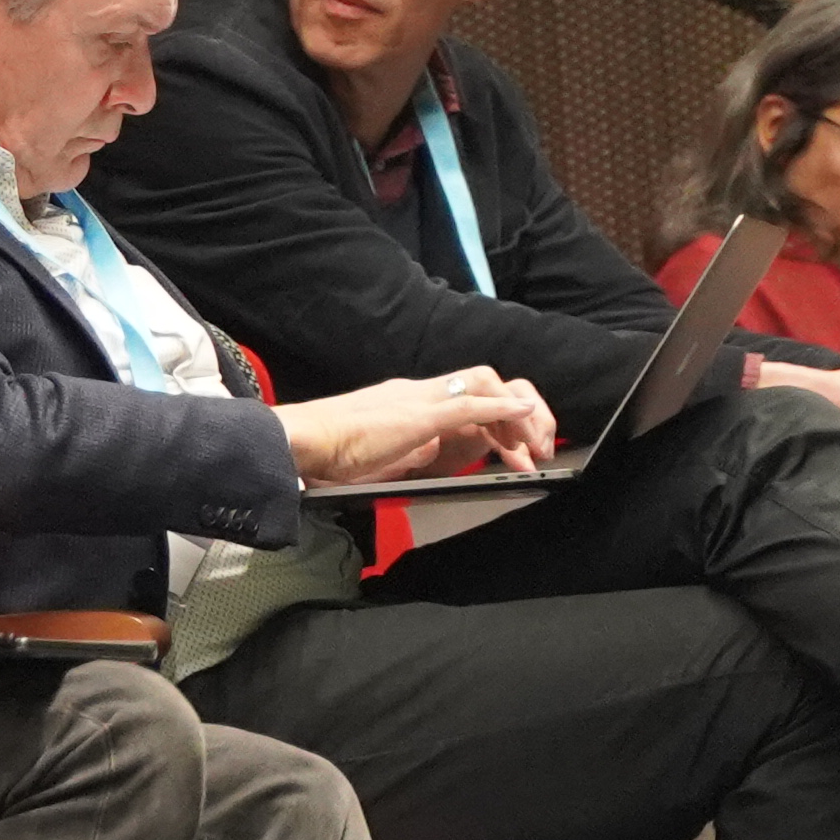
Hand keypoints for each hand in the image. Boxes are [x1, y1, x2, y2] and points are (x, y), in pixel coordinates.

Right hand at [278, 366, 554, 485]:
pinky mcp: (420, 415)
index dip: (501, 416)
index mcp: (410, 401)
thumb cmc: (326, 452)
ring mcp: (420, 399)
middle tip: (539, 447)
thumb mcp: (380, 452)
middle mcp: (419, 391)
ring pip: (485, 387)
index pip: (468, 394)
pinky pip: (471, 405)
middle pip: (486, 383)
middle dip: (521, 412)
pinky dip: (502, 411)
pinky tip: (522, 422)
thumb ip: (407, 449)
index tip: (516, 447)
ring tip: (534, 447)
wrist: (300, 441)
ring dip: (518, 416)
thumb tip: (426, 456)